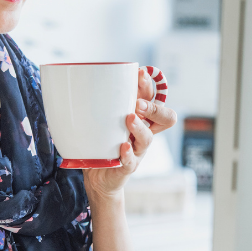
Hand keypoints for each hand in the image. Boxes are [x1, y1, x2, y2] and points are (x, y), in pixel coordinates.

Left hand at [83, 68, 177, 198]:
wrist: (98, 176)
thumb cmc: (103, 144)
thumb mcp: (104, 122)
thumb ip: (102, 105)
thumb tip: (85, 81)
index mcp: (141, 118)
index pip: (154, 98)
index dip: (150, 86)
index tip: (140, 74)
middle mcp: (144, 133)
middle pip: (166, 118)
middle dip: (155, 108)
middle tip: (139, 103)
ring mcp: (138, 151)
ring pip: (148, 138)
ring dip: (139, 127)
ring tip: (129, 119)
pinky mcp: (128, 166)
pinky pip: (131, 160)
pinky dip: (128, 153)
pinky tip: (123, 147)